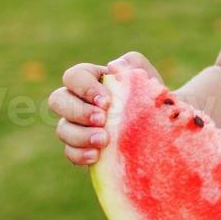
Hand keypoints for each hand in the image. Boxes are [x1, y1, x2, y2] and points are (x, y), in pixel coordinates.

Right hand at [48, 51, 162, 165]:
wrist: (162, 129)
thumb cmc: (151, 98)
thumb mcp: (148, 77)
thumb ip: (133, 64)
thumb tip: (113, 66)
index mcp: (92, 80)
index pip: (74, 76)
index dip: (84, 88)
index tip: (107, 101)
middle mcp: (79, 101)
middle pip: (58, 101)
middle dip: (79, 111)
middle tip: (102, 120)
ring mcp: (77, 126)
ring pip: (62, 129)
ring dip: (80, 135)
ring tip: (104, 141)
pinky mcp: (82, 148)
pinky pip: (70, 152)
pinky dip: (80, 154)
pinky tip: (96, 156)